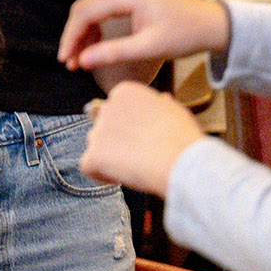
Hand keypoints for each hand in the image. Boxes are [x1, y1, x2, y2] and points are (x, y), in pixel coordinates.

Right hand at [59, 0, 231, 74]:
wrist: (214, 23)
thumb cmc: (186, 34)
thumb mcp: (149, 47)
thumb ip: (112, 52)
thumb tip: (81, 62)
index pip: (85, 13)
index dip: (71, 38)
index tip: (64, 60)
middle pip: (85, 7)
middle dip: (75, 36)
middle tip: (70, 62)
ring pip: (92, 7)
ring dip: (85, 32)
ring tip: (81, 58)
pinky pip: (105, 6)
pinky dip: (97, 25)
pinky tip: (96, 44)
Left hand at [79, 80, 205, 195]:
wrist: (180, 160)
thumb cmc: (183, 138)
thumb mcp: (174, 111)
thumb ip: (160, 105)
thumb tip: (162, 100)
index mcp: (125, 92)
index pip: (118, 108)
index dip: (130, 126)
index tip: (144, 137)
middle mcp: (107, 107)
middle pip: (105, 125)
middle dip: (118, 140)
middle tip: (140, 154)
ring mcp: (98, 130)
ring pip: (96, 144)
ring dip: (109, 156)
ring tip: (134, 167)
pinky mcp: (94, 154)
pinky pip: (88, 166)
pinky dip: (100, 174)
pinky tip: (120, 178)